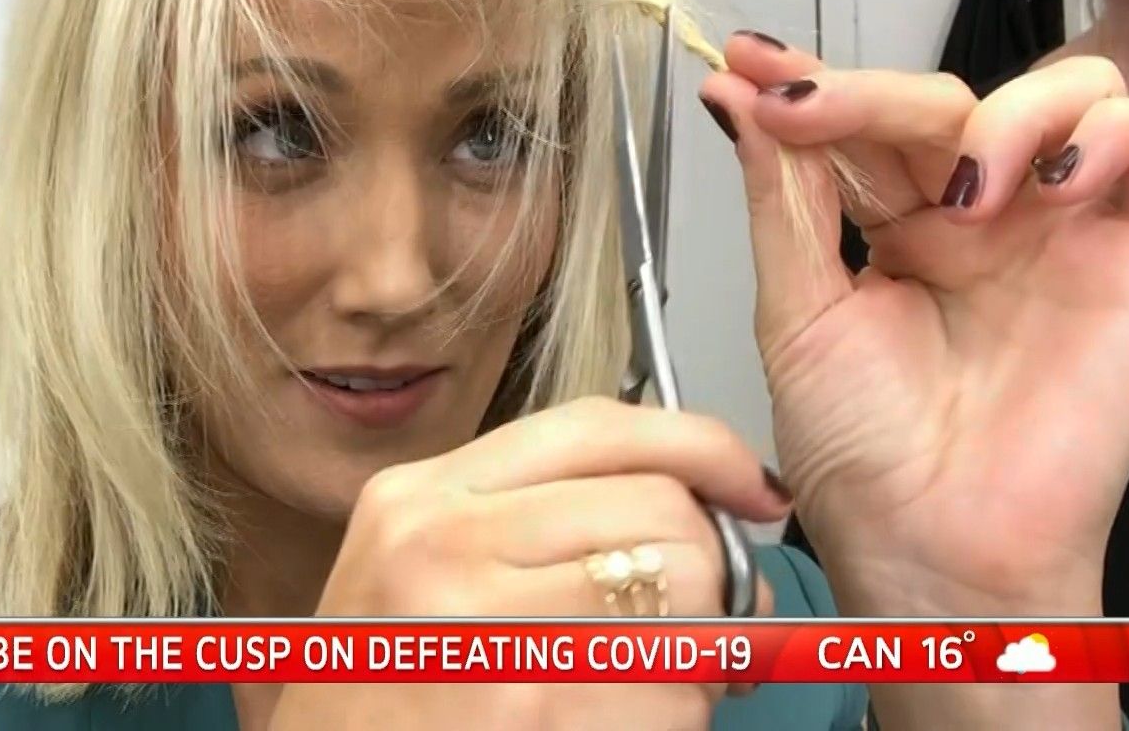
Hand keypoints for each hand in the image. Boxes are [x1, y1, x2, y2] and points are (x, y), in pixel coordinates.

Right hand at [271, 398, 786, 730]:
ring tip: (652, 685)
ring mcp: (487, 630)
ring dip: (699, 655)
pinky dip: (679, 716)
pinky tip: (624, 725)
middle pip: (660, 510)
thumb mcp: (421, 571)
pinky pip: (673, 694)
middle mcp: (445, 546)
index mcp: (423, 497)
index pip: (596, 426)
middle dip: (708, 571)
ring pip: (685, 601)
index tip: (748, 486)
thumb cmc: (381, 697)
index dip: (700, 446)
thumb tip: (701, 511)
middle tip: (700, 623)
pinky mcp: (531, 707)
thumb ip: (535, 522)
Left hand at [701, 41, 1128, 726]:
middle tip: (813, 110)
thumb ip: (785, 199)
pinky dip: (1112, 130)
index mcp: (898, 227)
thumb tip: (739, 98)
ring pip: (1071, 89)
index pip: (871, 122)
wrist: (940, 550)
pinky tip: (1053, 183)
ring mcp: (1067, 226)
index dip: (816, 82)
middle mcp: (986, 215)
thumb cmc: (865, 459)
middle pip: (952, 97)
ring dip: (1008, 110)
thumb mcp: (798, 315)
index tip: (749, 61)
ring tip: (966, 191)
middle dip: (877, 93)